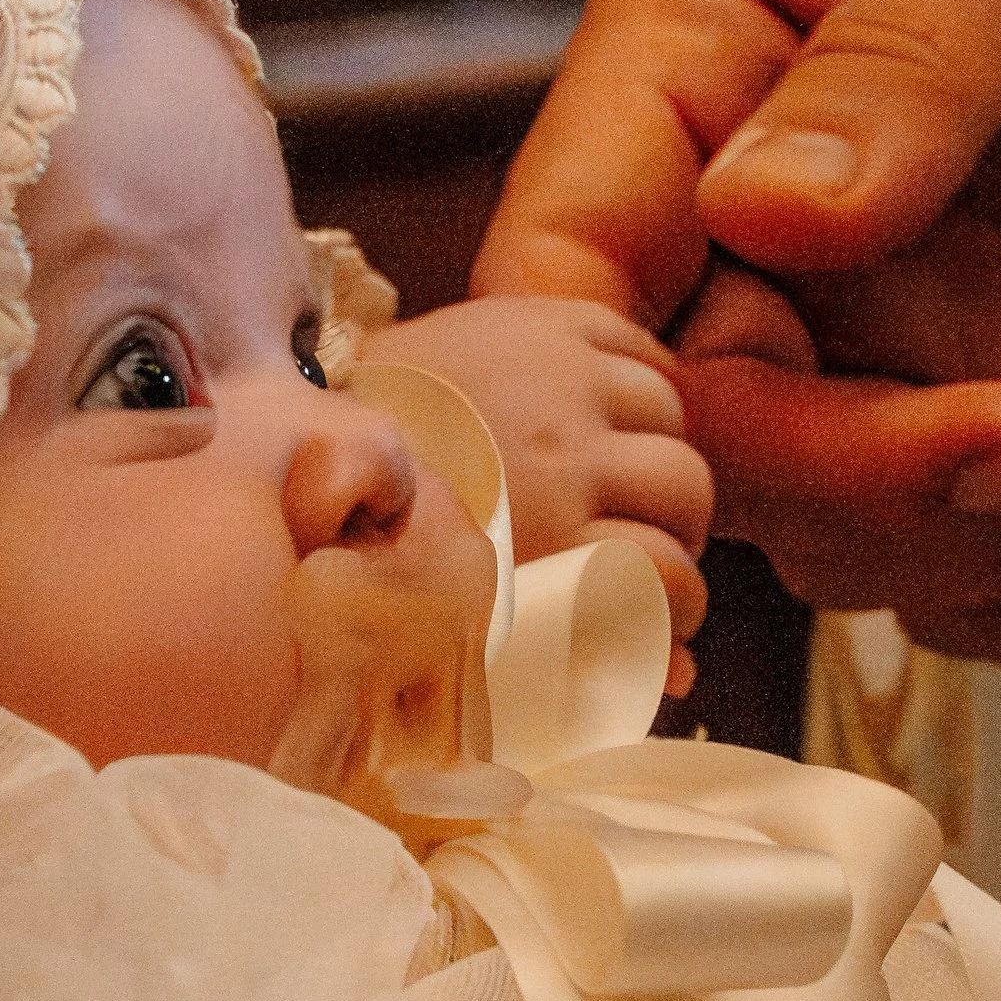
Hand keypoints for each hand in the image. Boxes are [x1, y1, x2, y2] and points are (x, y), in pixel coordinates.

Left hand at [372, 295, 713, 689]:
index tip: (664, 610)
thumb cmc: (386, 538)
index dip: (679, 601)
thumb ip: (576, 646)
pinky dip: (641, 375)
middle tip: (653, 539)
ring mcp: (560, 380)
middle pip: (686, 487)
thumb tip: (681, 678)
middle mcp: (566, 455)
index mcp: (544, 533)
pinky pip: (637, 345)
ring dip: (658, 446)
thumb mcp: (471, 615)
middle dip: (680, 523)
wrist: (314, 429)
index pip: (669, 572)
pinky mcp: (548, 322)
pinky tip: (616, 408)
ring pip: (670, 412)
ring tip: (629, 471)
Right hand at [478, 0, 1000, 642]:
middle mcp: (745, 215)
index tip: (733, 470)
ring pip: (853, 517)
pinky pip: (981, 537)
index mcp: (684, 60)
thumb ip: (901, 55)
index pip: (566, 277)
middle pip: (718, 440)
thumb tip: (766, 216)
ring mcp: (878, 307)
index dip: (605, 412)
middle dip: (879, 477)